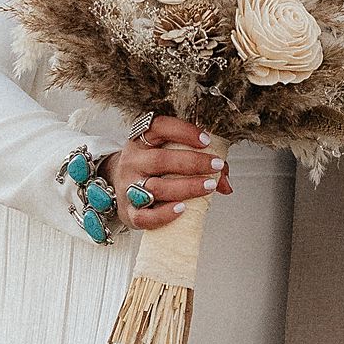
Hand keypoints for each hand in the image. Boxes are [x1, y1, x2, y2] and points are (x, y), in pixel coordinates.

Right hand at [104, 115, 232, 232]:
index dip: (184, 131)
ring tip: (208, 187)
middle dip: (193, 163)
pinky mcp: (128, 211)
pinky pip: (144, 216)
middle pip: (160, 160)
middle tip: (216, 166)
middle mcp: (132, 160)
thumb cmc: (153, 167)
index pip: (159, 127)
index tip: (206, 140)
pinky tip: (183, 209)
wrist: (118, 183)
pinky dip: (164, 214)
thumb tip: (226, 183)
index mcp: (141, 139)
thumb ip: (200, 163)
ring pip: (155, 188)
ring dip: (185, 187)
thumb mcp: (168, 153)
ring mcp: (127, 186)